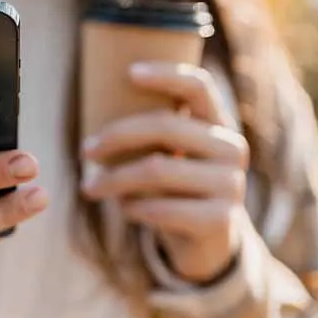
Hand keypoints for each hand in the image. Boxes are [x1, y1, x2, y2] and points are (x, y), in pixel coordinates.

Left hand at [80, 62, 249, 282]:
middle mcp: (232, 149)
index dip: (166, 75)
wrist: (206, 245)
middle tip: (85, 151)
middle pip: (166, 126)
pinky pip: (162, 207)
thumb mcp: (168, 156)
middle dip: (116, 136)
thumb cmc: (175, 190)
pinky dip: (133, 208)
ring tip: (90, 188)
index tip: (129, 72)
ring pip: (157, 169)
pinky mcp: (221, 219)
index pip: (199, 86)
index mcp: (218, 124)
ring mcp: (231, 184)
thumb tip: (94, 110)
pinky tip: (124, 209)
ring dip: (114, 179)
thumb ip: (149, 134)